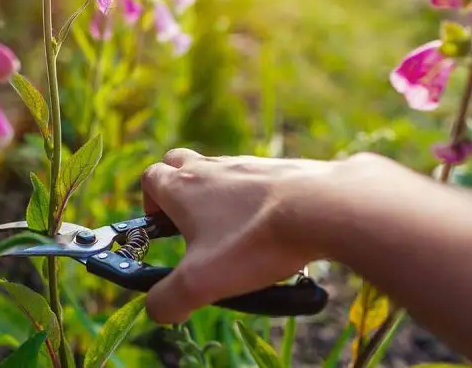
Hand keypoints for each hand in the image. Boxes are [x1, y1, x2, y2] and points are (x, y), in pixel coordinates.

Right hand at [141, 148, 337, 322]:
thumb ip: (168, 299)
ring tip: (234, 234)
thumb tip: (155, 309)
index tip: (159, 227)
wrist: (322, 208)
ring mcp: (247, 164)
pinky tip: (270, 227)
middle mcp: (211, 168)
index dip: (149, 202)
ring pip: (219, 171)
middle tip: (189, 223)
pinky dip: (254, 198)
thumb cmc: (254, 241)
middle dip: (176, 188)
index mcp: (183, 187)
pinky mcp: (279, 169)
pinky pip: (257, 179)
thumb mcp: (202, 282)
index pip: (150, 178)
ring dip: (217, 195)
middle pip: (179, 162)